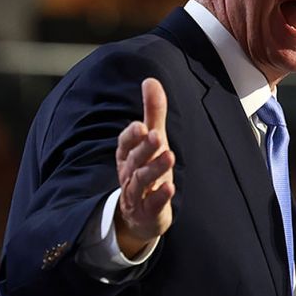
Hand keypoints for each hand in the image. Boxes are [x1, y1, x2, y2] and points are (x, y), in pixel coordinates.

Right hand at [114, 78, 175, 257]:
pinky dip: (159, 197)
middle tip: (156, 135)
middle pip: (134, 160)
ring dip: (155, 169)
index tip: (141, 125)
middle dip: (144, 148)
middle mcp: (129, 174)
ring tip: (169, 156)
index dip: (131, 135)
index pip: (125, 144)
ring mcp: (137, 194)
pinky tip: (170, 189)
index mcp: (127, 156)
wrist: (141, 215)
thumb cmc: (146, 170)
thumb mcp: (152, 141)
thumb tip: (151, 80)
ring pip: (142, 181)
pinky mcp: (147, 212)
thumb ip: (153, 113)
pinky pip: (151, 205)